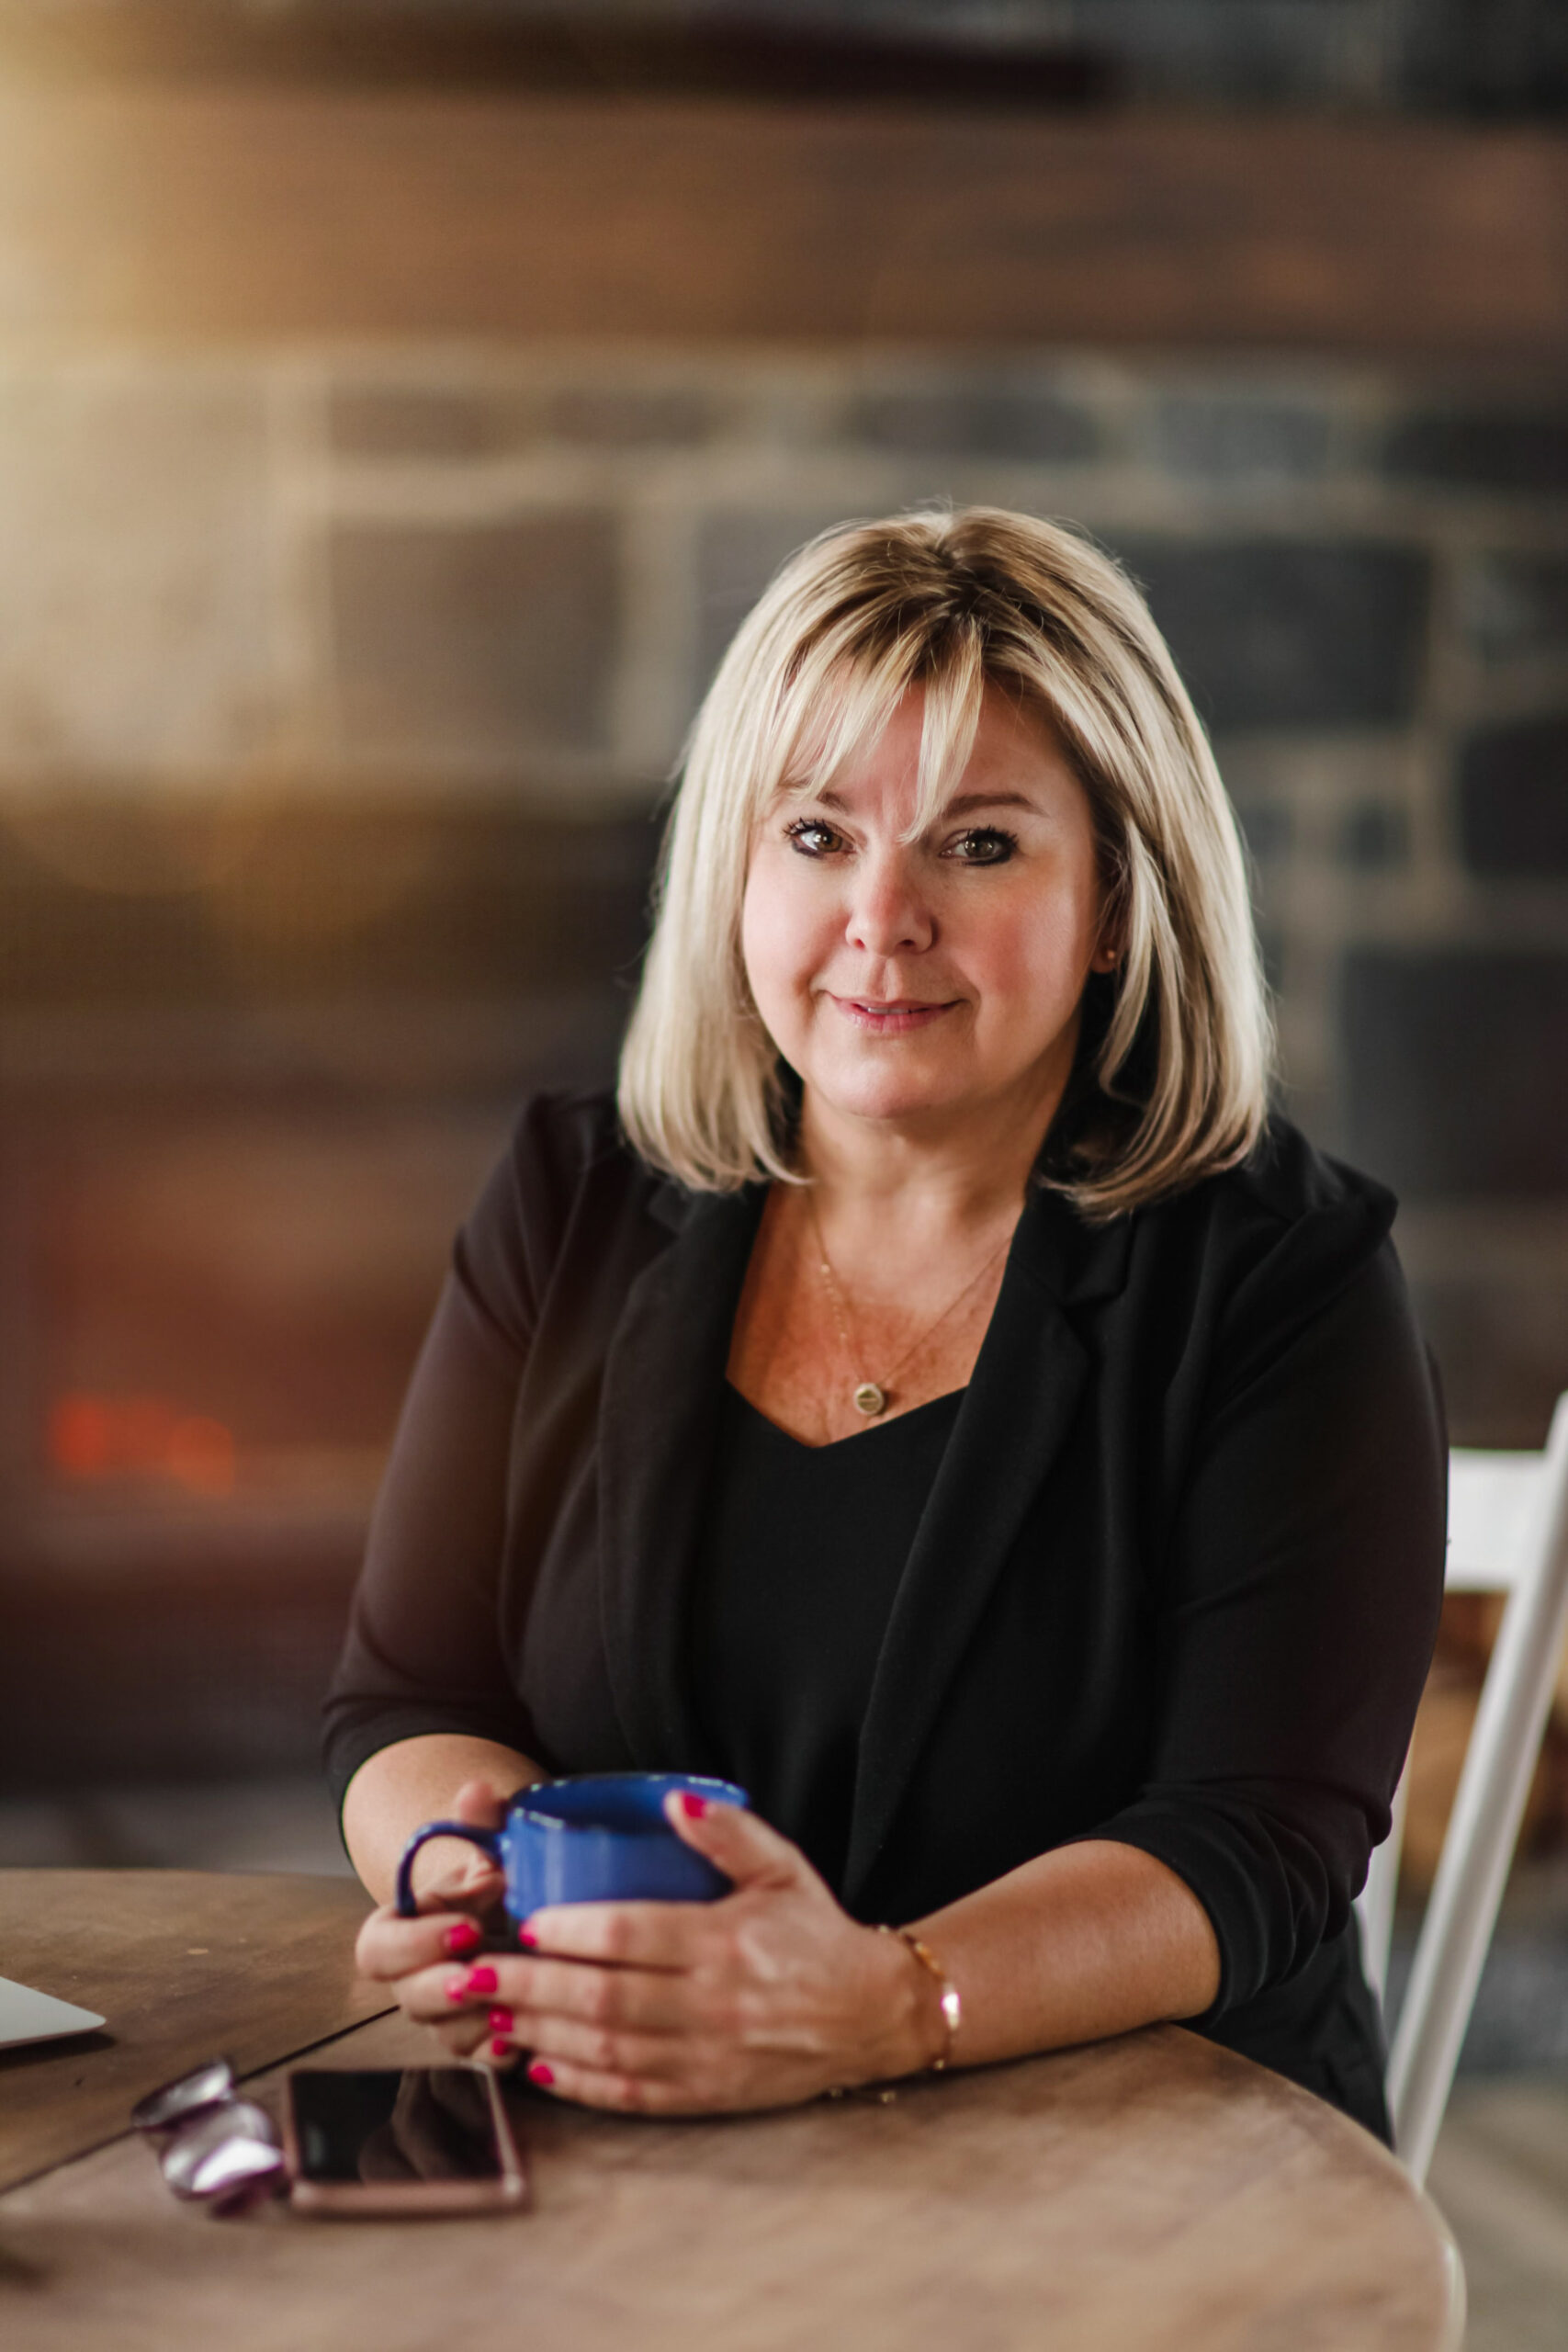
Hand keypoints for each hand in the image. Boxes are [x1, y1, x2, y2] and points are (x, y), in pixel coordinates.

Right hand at [354, 1778, 510, 2060]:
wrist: (524, 1914)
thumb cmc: (499, 1878)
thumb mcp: (492, 1845)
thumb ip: (480, 1819)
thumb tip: (476, 1791)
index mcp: (403, 1928)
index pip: (376, 1948)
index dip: (413, 1944)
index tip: (465, 1926)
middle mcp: (416, 1977)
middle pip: (407, 1998)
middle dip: (442, 1988)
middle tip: (480, 1971)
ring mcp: (447, 2015)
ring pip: (445, 2035)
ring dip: (476, 2021)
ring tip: (512, 2002)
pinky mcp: (480, 2040)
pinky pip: (481, 2060)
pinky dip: (503, 2050)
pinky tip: (528, 2037)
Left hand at [383, 1794, 944, 2111]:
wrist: (874, 2013)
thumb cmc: (817, 1933)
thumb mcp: (783, 1867)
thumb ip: (728, 1831)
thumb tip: (673, 1800)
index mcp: (726, 1942)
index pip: (632, 1936)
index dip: (573, 1933)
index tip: (528, 1924)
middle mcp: (713, 2004)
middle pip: (603, 1999)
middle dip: (531, 1988)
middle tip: (475, 1975)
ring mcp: (708, 2056)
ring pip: (608, 2049)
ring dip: (542, 2035)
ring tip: (492, 2017)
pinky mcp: (708, 2094)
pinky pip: (632, 2093)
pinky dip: (581, 2083)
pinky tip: (541, 2065)